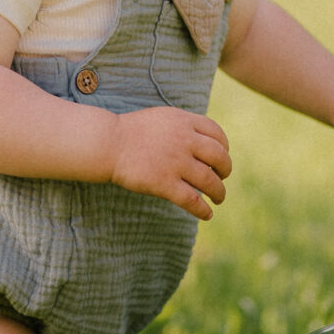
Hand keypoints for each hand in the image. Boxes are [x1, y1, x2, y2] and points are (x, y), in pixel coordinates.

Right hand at [106, 106, 232, 217]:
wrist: (107, 143)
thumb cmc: (131, 132)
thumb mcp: (162, 118)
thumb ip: (183, 126)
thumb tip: (203, 141)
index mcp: (183, 121)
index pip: (217, 133)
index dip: (224, 147)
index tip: (222, 157)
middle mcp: (184, 140)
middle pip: (219, 157)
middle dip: (225, 170)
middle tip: (222, 178)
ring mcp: (175, 162)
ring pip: (210, 181)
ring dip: (219, 192)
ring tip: (219, 198)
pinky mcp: (164, 183)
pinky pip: (192, 200)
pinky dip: (203, 209)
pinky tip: (206, 214)